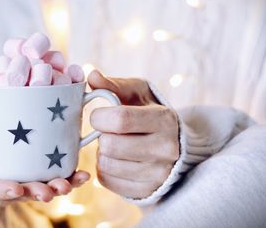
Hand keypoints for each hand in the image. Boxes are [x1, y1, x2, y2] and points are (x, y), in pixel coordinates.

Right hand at [0, 119, 89, 203]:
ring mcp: (28, 178)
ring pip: (42, 188)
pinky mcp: (44, 170)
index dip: (1, 192)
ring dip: (57, 189)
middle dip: (35, 193)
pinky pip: (58, 178)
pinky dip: (72, 179)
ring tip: (67, 185)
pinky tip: (83, 176)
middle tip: (46, 192)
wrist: (0, 118)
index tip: (15, 187)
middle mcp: (8, 182)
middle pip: (21, 194)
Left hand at [88, 70, 178, 198]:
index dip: (100, 116)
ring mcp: (157, 174)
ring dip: (102, 152)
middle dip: (101, 136)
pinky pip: (106, 180)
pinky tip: (116, 159)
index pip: (120, 119)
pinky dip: (104, 168)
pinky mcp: (145, 190)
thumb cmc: (149, 112)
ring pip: (106, 164)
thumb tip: (92, 75)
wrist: (174, 144)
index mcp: (164, 119)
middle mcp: (166, 149)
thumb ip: (114, 85)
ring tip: (113, 144)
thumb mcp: (138, 93)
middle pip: (110, 145)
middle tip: (107, 131)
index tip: (99, 115)